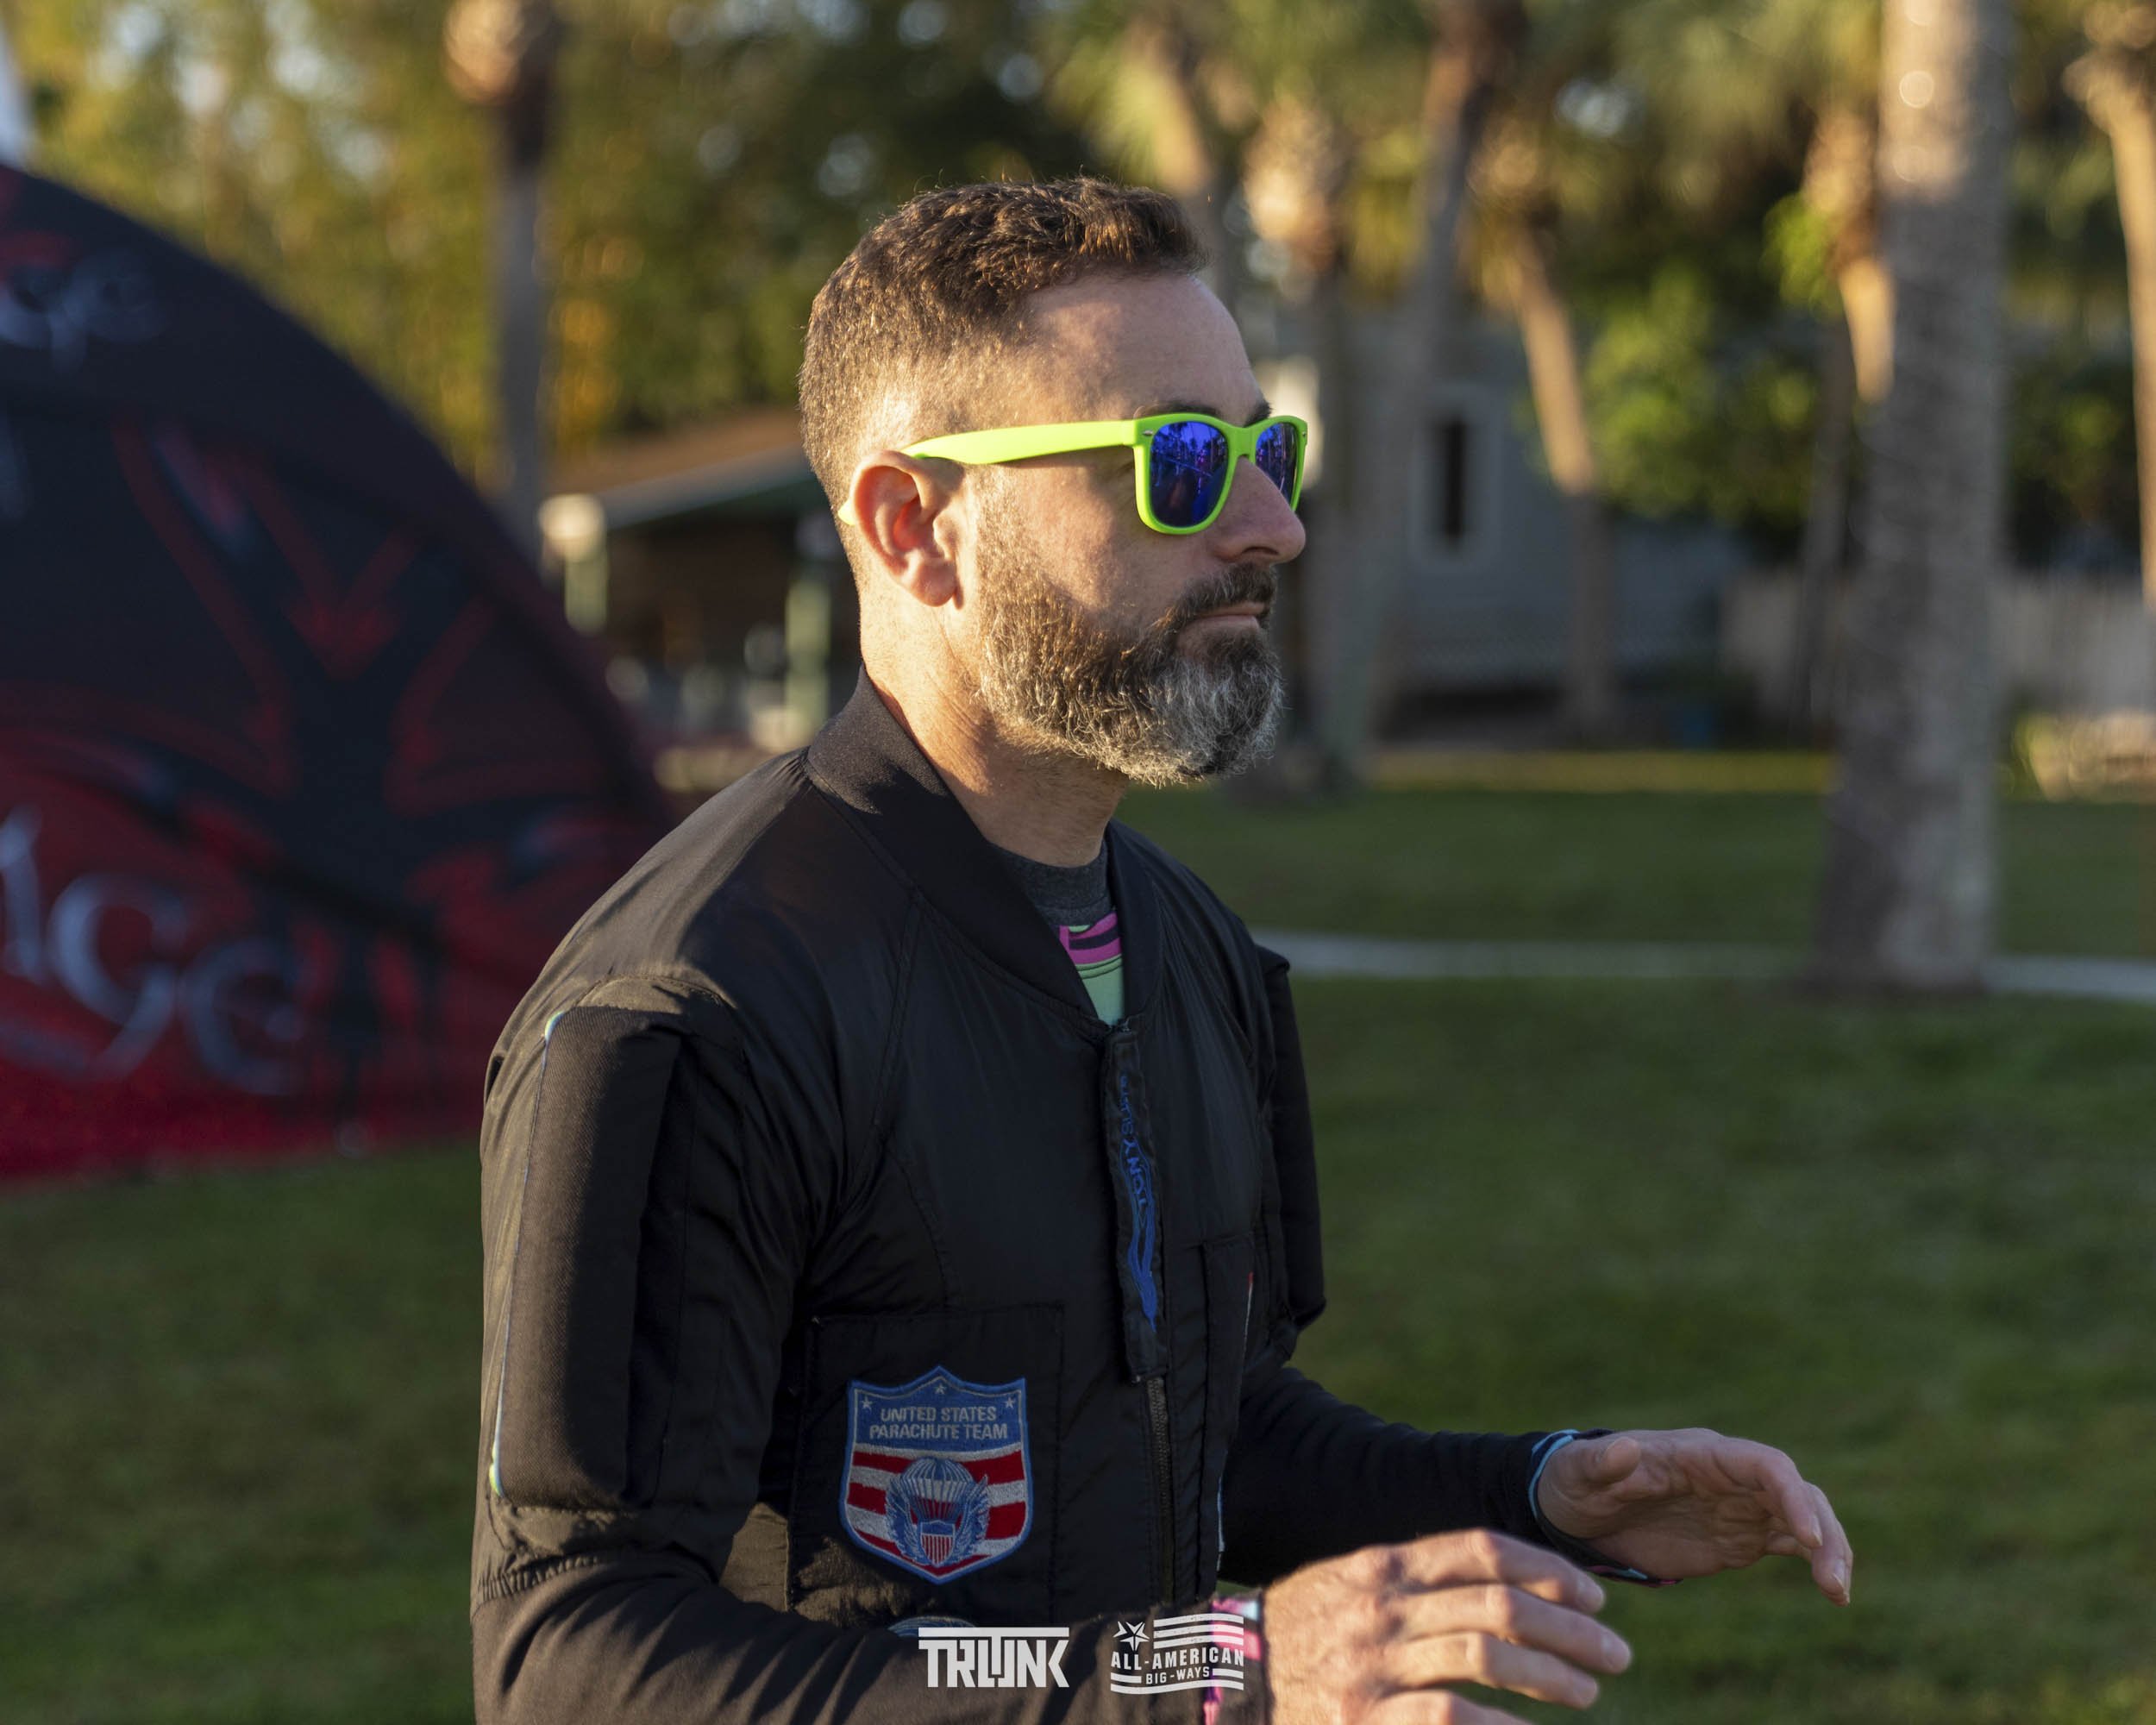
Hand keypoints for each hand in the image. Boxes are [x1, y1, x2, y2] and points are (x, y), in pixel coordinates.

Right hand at [1264, 1528, 1631, 1723]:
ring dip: (1552, 1676)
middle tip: (1615, 1654)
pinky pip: (1454, 1717)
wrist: (1233, 1682)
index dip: (1548, 1569)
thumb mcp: (1358, 1587)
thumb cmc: (1313, 1634)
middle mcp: (1383, 1606)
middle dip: (1571, 1630)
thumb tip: (1513, 1588)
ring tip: (1587, 1692)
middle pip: (1499, 1605)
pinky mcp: (1365, 1718)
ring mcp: (1373, 1664)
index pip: (1483, 1549)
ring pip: (1486, 1658)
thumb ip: (1422, 1582)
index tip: (1595, 1596)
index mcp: (1386, 1564)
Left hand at [1535, 1428, 1852, 1603]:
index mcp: (1699, 1454)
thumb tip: (1627, 1447)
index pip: (1763, 1464)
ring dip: (1829, 1548)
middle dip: (1821, 1527)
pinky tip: (1833, 1592)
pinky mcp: (1739, 1537)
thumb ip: (1603, 1462)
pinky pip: (1791, 1543)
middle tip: (1833, 1577)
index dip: (1790, 1494)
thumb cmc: (1576, 1481)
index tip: (1806, 1534)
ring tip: (1838, 1592)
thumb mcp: (1580, 1471)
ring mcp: (1738, 1506)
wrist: (1577, 1510)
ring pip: (1803, 1518)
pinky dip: (1817, 1562)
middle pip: (1795, 1491)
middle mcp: (1729, 1476)